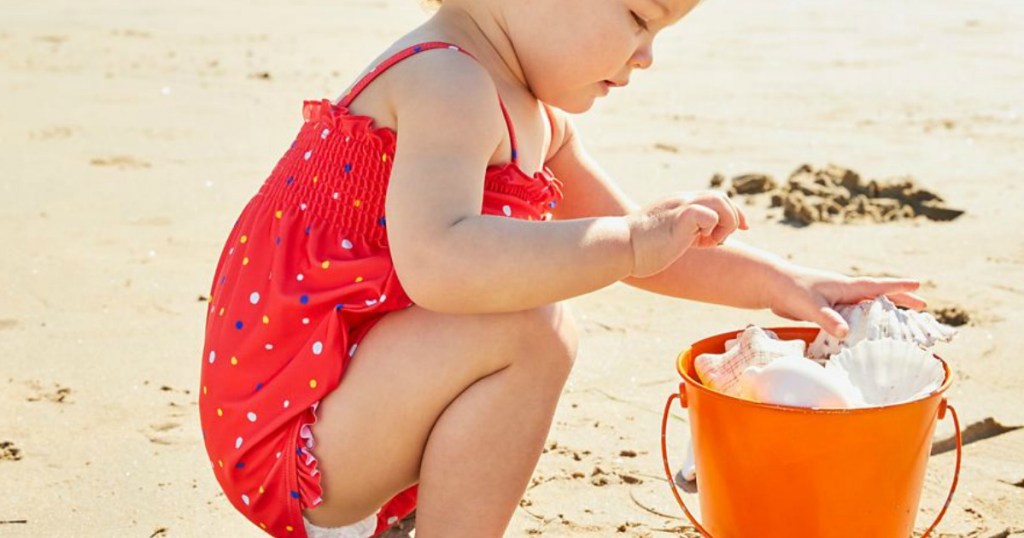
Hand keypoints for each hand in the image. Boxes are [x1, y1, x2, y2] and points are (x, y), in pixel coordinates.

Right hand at [626, 191, 747, 277]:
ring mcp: (680, 206)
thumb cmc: (637, 248)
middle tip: (733, 236)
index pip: (714, 198)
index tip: (743, 226)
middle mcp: (681, 200)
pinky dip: (713, 229)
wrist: (620, 247)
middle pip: (721, 197)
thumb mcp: (665, 236)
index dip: (732, 211)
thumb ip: (681, 232)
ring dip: (725, 223)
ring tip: (711, 242)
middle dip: (735, 216)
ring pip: (720, 202)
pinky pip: (710, 216)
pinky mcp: (680, 218)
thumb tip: (693, 240)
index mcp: (678, 203)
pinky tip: (700, 243)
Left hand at [767, 265, 926, 337]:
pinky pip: (853, 313)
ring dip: (884, 309)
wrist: (771, 285)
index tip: (918, 286)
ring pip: (867, 304)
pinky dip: (866, 319)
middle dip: (900, 299)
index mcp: (845, 286)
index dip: (898, 288)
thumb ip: (828, 319)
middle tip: (922, 305)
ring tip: (902, 318)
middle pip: (878, 295)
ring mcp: (837, 298)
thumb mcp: (810, 306)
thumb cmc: (791, 291)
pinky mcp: (828, 307)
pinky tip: (868, 329)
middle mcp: (845, 291)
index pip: (877, 286)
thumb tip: (845, 333)